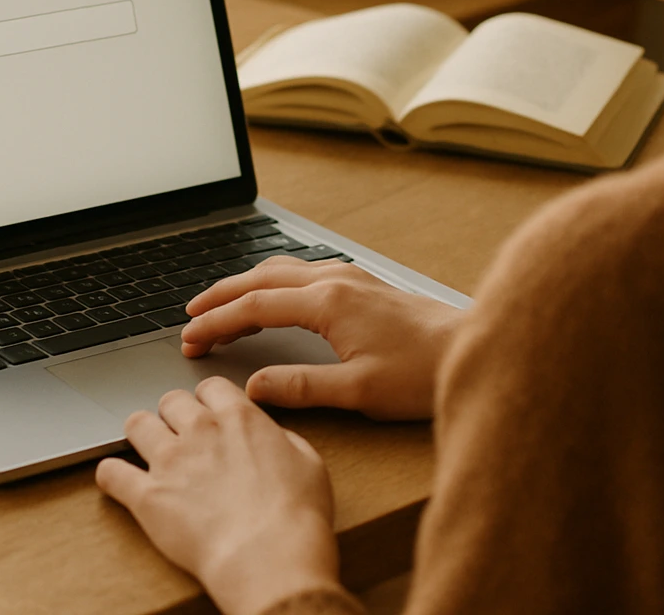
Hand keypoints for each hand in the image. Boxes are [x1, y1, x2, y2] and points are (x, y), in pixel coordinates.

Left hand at [96, 377, 341, 614]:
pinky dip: (111, 474)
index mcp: (239, 419)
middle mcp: (200, 431)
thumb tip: (269, 436)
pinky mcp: (147, 496)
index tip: (209, 410)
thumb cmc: (296, 517)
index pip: (211, 386)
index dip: (209, 399)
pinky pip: (111, 473)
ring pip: (137, 424)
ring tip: (147, 448)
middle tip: (180, 432)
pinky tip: (116, 479)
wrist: (270, 558)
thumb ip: (281, 439)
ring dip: (141, 433)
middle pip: (171, 400)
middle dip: (174, 413)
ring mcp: (169, 462)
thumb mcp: (309, 463)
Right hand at [181, 257, 461, 419]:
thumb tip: (253, 388)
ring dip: (245, 287)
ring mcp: (350, 277)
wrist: (473, 350)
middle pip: (259, 279)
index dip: (217, 323)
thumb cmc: (423, 373)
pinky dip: (272, 284)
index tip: (191, 339)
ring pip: (280, 271)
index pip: (254, 306)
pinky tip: (271, 298)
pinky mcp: (362, 283)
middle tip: (190, 320)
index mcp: (328, 302)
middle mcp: (336, 279)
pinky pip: (301, 273)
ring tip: (220, 308)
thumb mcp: (358, 391)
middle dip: (220, 298)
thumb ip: (300, 387)